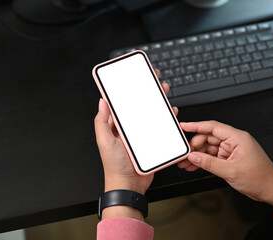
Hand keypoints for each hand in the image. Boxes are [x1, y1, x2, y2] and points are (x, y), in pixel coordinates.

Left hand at [94, 69, 177, 218]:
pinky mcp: (152, 141)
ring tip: (163, 90)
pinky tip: (171, 111)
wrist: (128, 185)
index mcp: (117, 126)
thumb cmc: (114, 165)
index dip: (128, 89)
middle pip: (139, 105)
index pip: (122, 103)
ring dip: (158, 101)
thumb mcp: (104, 141)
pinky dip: (167, 118)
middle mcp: (130, 128)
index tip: (134, 77)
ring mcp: (141, 134)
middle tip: (153, 78)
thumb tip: (102, 102)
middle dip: (147, 91)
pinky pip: (161, 126)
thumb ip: (102, 121)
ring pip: (151, 113)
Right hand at [178, 121, 272, 208]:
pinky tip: (194, 165)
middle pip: (208, 138)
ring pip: (208, 148)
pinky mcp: (229, 159)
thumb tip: (194, 156)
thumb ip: (209, 163)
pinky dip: (203, 161)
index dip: (196, 125)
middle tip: (184, 154)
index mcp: (237, 138)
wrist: (271, 190)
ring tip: (185, 162)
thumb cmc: (261, 178)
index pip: (212, 127)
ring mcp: (231, 150)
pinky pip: (212, 157)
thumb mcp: (231, 171)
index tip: (184, 126)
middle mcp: (234, 142)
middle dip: (194, 146)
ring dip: (197, 155)